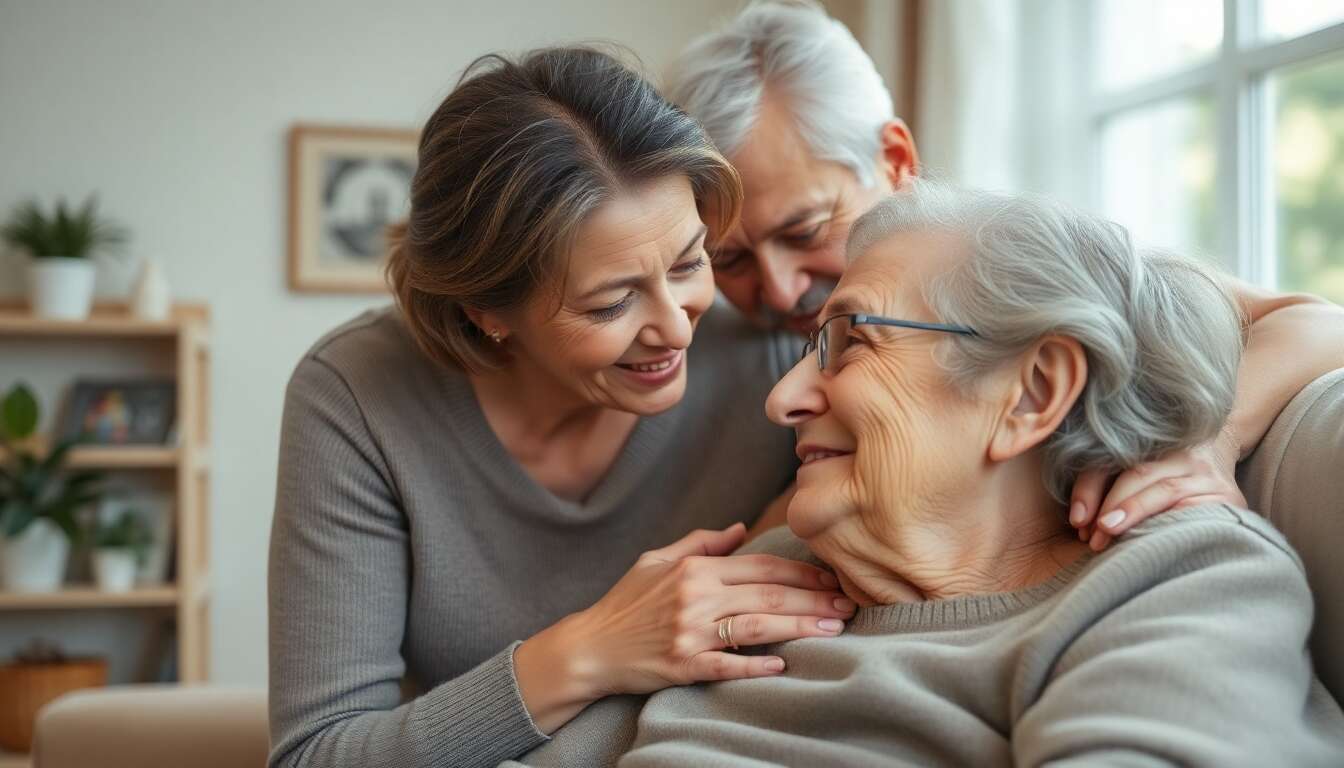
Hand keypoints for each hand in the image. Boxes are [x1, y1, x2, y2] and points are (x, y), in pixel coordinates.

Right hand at [516, 522, 853, 728]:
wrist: (591, 647)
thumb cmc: (625, 602)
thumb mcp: (657, 560)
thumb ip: (701, 543)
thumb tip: (741, 529)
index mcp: (694, 569)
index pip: (760, 565)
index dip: (801, 572)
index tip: (832, 577)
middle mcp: (695, 598)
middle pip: (767, 594)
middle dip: (813, 599)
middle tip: (849, 604)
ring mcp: (690, 633)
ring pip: (757, 626)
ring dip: (800, 628)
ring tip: (834, 629)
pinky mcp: (683, 665)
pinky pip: (726, 664)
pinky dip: (755, 664)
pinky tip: (783, 663)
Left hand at [1068, 427, 1243, 551]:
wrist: (1220, 464)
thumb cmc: (1164, 475)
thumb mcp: (1135, 472)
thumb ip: (1106, 484)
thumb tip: (1080, 521)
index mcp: (1149, 442)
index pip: (1111, 462)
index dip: (1089, 490)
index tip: (1077, 520)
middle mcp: (1180, 453)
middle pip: (1137, 475)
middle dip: (1111, 507)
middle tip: (1092, 539)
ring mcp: (1207, 474)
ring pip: (1165, 490)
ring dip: (1134, 515)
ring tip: (1111, 537)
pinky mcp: (1229, 498)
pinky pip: (1195, 510)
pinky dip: (1170, 525)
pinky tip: (1154, 542)